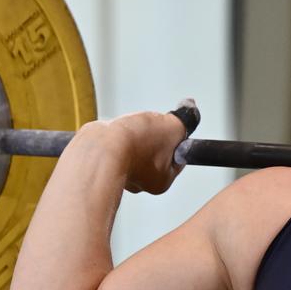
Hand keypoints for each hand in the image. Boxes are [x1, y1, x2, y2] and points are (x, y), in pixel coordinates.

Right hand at [61, 108, 190, 195]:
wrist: (100, 146)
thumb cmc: (135, 144)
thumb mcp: (172, 127)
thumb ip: (184, 119)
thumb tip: (191, 107)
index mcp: (162, 181)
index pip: (178, 157)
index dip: (177, 137)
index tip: (172, 126)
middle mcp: (142, 182)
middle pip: (156, 152)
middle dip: (153, 135)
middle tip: (148, 127)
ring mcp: (121, 173)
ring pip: (136, 147)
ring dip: (135, 134)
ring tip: (130, 129)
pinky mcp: (104, 163)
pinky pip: (116, 145)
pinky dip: (117, 135)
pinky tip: (116, 132)